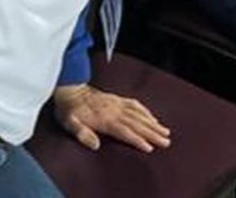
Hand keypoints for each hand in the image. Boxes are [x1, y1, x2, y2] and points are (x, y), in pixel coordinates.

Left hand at [53, 85, 171, 152]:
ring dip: (152, 122)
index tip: (150, 147)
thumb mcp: (69, 123)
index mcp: (104, 118)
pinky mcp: (116, 99)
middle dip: (152, 132)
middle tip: (166, 140)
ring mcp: (116, 103)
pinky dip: (145, 110)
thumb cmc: (68, 109)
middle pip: (136, 122)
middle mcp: (113, 110)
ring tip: (165, 131)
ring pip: (138, 113)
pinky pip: (134, 104)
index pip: (125, 131)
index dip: (137, 139)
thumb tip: (95, 145)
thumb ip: (82, 133)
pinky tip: (151, 116)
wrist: (69, 88)